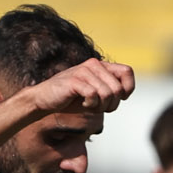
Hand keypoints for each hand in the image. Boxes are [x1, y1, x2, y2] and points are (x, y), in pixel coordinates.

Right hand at [20, 58, 134, 115]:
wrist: (45, 100)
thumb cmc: (72, 99)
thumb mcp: (96, 93)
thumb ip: (110, 89)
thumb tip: (125, 92)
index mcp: (101, 65)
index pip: (128, 72)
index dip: (127, 89)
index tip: (118, 99)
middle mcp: (93, 64)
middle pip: (118, 89)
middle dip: (112, 105)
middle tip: (99, 107)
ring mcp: (83, 71)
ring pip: (107, 93)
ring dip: (101, 106)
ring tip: (90, 105)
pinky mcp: (74, 80)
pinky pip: (93, 95)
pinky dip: (90, 105)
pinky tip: (82, 104)